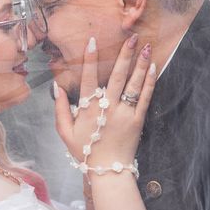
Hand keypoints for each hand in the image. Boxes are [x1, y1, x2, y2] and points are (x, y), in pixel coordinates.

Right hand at [54, 34, 156, 177]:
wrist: (108, 171)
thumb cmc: (85, 152)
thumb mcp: (65, 133)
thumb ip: (59, 109)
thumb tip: (56, 87)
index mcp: (88, 109)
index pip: (87, 78)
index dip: (89, 59)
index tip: (92, 41)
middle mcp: (107, 107)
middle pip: (116, 76)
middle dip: (125, 54)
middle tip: (132, 37)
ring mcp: (124, 113)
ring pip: (133, 84)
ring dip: (140, 64)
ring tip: (146, 47)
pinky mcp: (137, 120)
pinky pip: (145, 98)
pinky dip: (149, 82)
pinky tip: (153, 68)